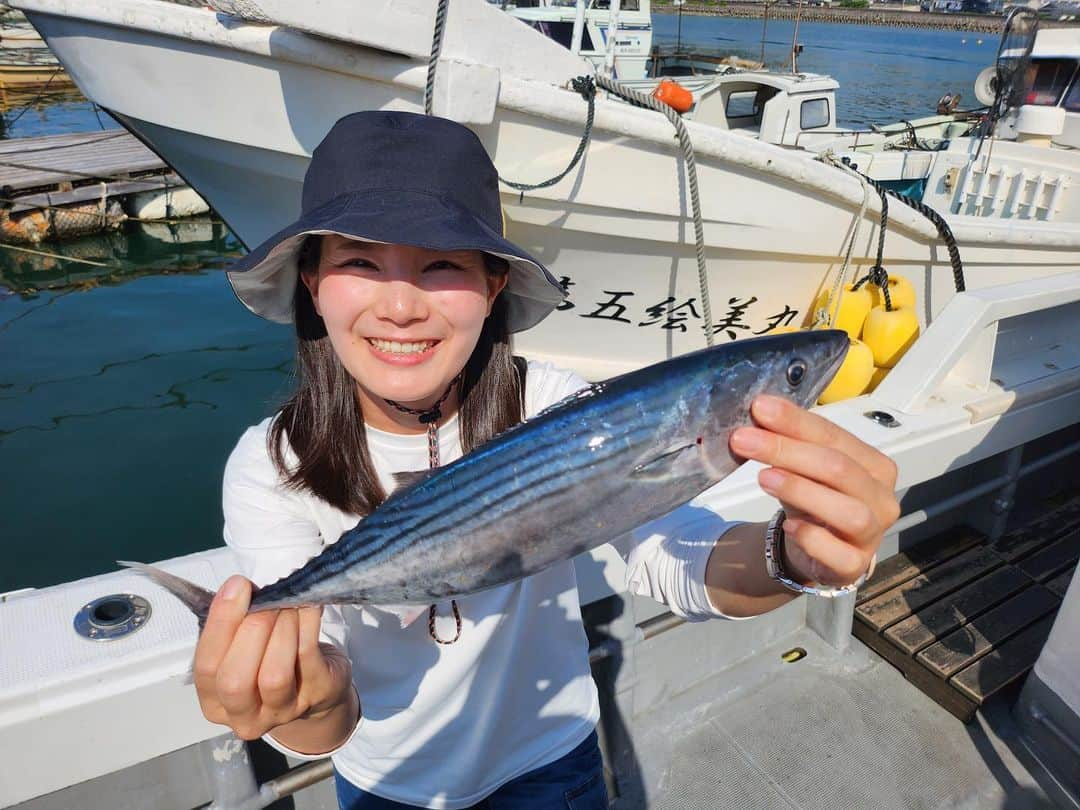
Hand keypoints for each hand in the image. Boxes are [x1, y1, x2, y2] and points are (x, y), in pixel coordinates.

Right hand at [193, 576, 353, 740]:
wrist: (318, 688)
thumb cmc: (270, 660)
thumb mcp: (242, 649)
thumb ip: (233, 627)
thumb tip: (238, 590)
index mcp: (215, 701)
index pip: (206, 668)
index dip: (220, 624)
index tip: (236, 586)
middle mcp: (245, 714)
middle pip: (235, 681)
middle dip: (250, 630)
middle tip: (265, 598)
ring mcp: (283, 710)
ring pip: (274, 675)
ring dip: (280, 628)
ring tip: (286, 603)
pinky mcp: (317, 693)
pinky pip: (308, 656)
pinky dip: (307, 623)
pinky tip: (307, 606)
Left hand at [730, 395, 899, 586]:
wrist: (815, 549)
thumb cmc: (814, 499)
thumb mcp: (801, 467)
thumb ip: (789, 441)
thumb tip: (760, 411)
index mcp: (875, 466)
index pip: (835, 436)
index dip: (796, 422)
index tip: (759, 409)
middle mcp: (881, 498)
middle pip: (839, 469)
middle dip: (788, 450)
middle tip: (745, 440)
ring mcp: (872, 535)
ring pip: (849, 511)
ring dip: (802, 490)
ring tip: (764, 477)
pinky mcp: (855, 566)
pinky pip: (839, 554)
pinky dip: (812, 538)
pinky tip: (788, 525)